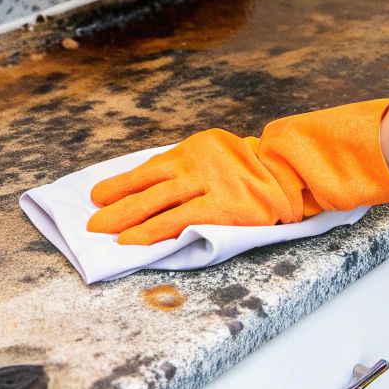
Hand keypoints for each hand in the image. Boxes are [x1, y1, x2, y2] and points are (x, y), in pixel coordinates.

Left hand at [87, 99, 388, 245]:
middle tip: (91, 219)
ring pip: (158, 202)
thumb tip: (150, 190)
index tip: (98, 195)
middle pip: (148, 184)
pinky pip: (179, 219)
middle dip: (116, 202)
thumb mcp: (220, 158)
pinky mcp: (224, 206)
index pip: (151, 167)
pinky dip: (152, 231)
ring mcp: (211, 183)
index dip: (122, 182)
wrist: (296, 173)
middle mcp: (200, 161)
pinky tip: (134, 240)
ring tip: (104, 232)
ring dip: (126, 218)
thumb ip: (191, 169)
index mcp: (197, 148)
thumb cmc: (257, 172)